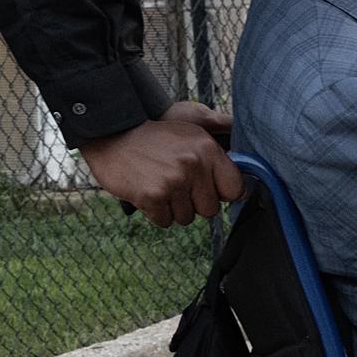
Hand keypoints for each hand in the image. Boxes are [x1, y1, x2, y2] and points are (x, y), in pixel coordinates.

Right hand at [79, 103, 243, 226]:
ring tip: (160, 184)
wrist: (113, 135)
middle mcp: (193, 165)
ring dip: (173, 208)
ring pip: (187, 218)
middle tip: (176, 185)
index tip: (212, 190)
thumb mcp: (191, 134)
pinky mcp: (152, 196)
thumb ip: (217, 158)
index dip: (223, 194)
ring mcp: (173, 181)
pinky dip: (156, 213)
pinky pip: (165, 222)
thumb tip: (243, 190)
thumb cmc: (154, 138)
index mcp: (207, 149)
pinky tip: (147, 192)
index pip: (235, 189)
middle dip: (195, 203)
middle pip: (210, 210)